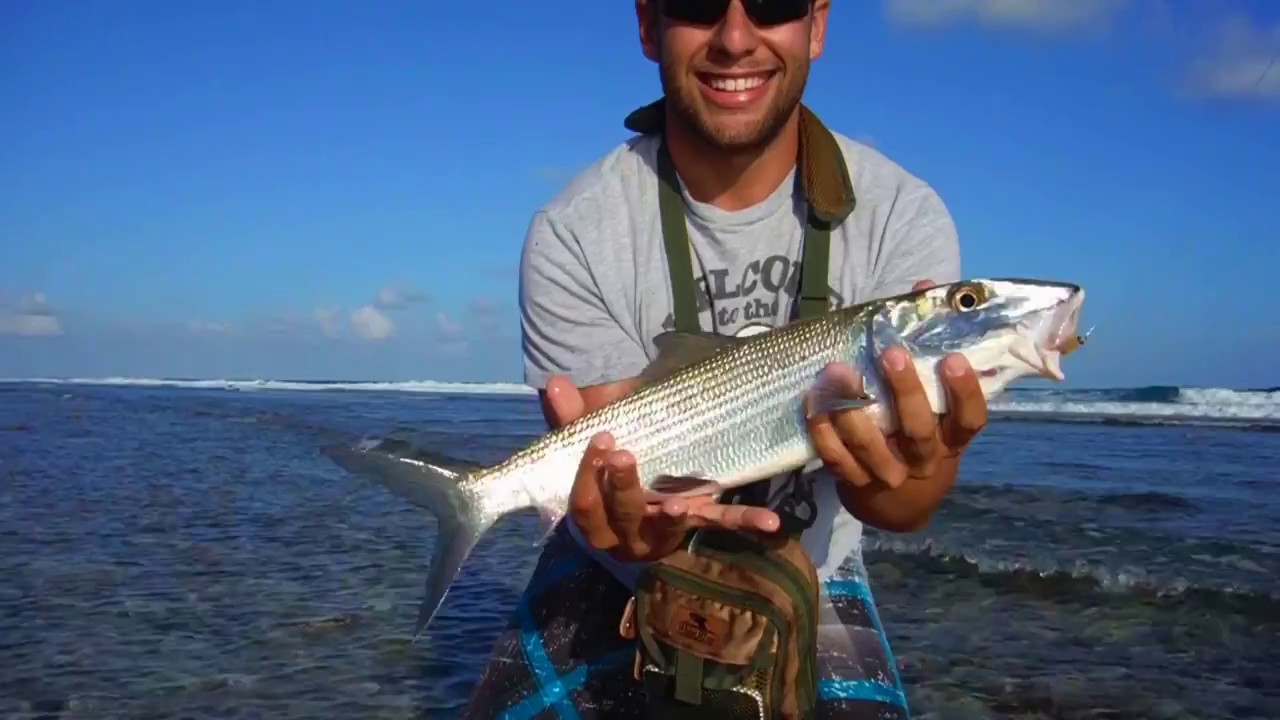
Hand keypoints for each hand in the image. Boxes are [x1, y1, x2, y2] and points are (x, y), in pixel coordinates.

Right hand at [545, 375, 780, 561]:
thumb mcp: (588, 436)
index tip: (601, 439)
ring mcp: (664, 532)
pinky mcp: (699, 521)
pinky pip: (721, 523)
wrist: (641, 478)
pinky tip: (772, 523)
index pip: (583, 503)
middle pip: (621, 518)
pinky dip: (745, 521)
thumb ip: (572, 415)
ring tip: (679, 506)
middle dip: (624, 489)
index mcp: (593, 514)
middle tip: (626, 456)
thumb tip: (555, 383)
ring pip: (666, 530)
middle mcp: (625, 533)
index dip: (588, 474)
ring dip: (674, 517)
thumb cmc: (607, 456)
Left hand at [804, 279, 988, 526]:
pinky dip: (822, 430)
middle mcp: (924, 459)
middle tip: (891, 353)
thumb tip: (921, 287)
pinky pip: (836, 459)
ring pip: (871, 447)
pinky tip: (812, 401)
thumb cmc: (919, 431)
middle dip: (905, 392)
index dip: (965, 392)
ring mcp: (888, 473)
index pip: (970, 420)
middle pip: (919, 430)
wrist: (901, 503)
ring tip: (838, 372)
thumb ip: (927, 343)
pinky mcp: (855, 482)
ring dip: (852, 410)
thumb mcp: (935, 402)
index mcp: (951, 438)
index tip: (954, 358)